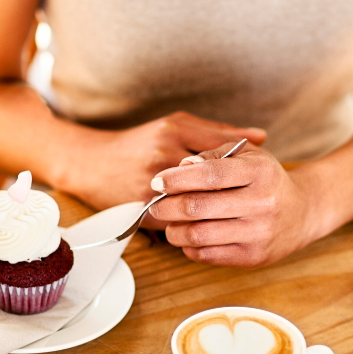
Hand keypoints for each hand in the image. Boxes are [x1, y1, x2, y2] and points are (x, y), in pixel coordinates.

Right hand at [66, 112, 264, 211]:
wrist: (90, 164)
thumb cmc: (139, 143)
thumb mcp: (177, 125)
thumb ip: (218, 132)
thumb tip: (262, 136)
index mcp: (174, 130)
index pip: (223, 149)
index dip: (246, 166)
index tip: (262, 177)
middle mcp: (163, 156)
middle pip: (214, 180)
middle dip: (237, 194)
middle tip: (254, 203)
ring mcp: (152, 185)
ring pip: (199, 204)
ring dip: (219, 213)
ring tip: (237, 217)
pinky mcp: (143, 209)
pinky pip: (179, 222)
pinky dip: (197, 225)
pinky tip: (212, 227)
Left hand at [148, 143, 318, 266]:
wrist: (303, 212)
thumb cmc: (267, 180)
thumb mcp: (248, 156)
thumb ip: (213, 156)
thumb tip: (180, 167)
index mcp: (260, 172)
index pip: (209, 174)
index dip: (176, 179)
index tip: (158, 182)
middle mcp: (262, 203)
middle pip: (197, 207)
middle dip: (167, 206)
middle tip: (156, 205)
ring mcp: (258, 233)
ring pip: (197, 235)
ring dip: (174, 230)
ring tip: (170, 223)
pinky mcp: (252, 257)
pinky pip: (207, 255)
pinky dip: (189, 247)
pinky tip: (188, 237)